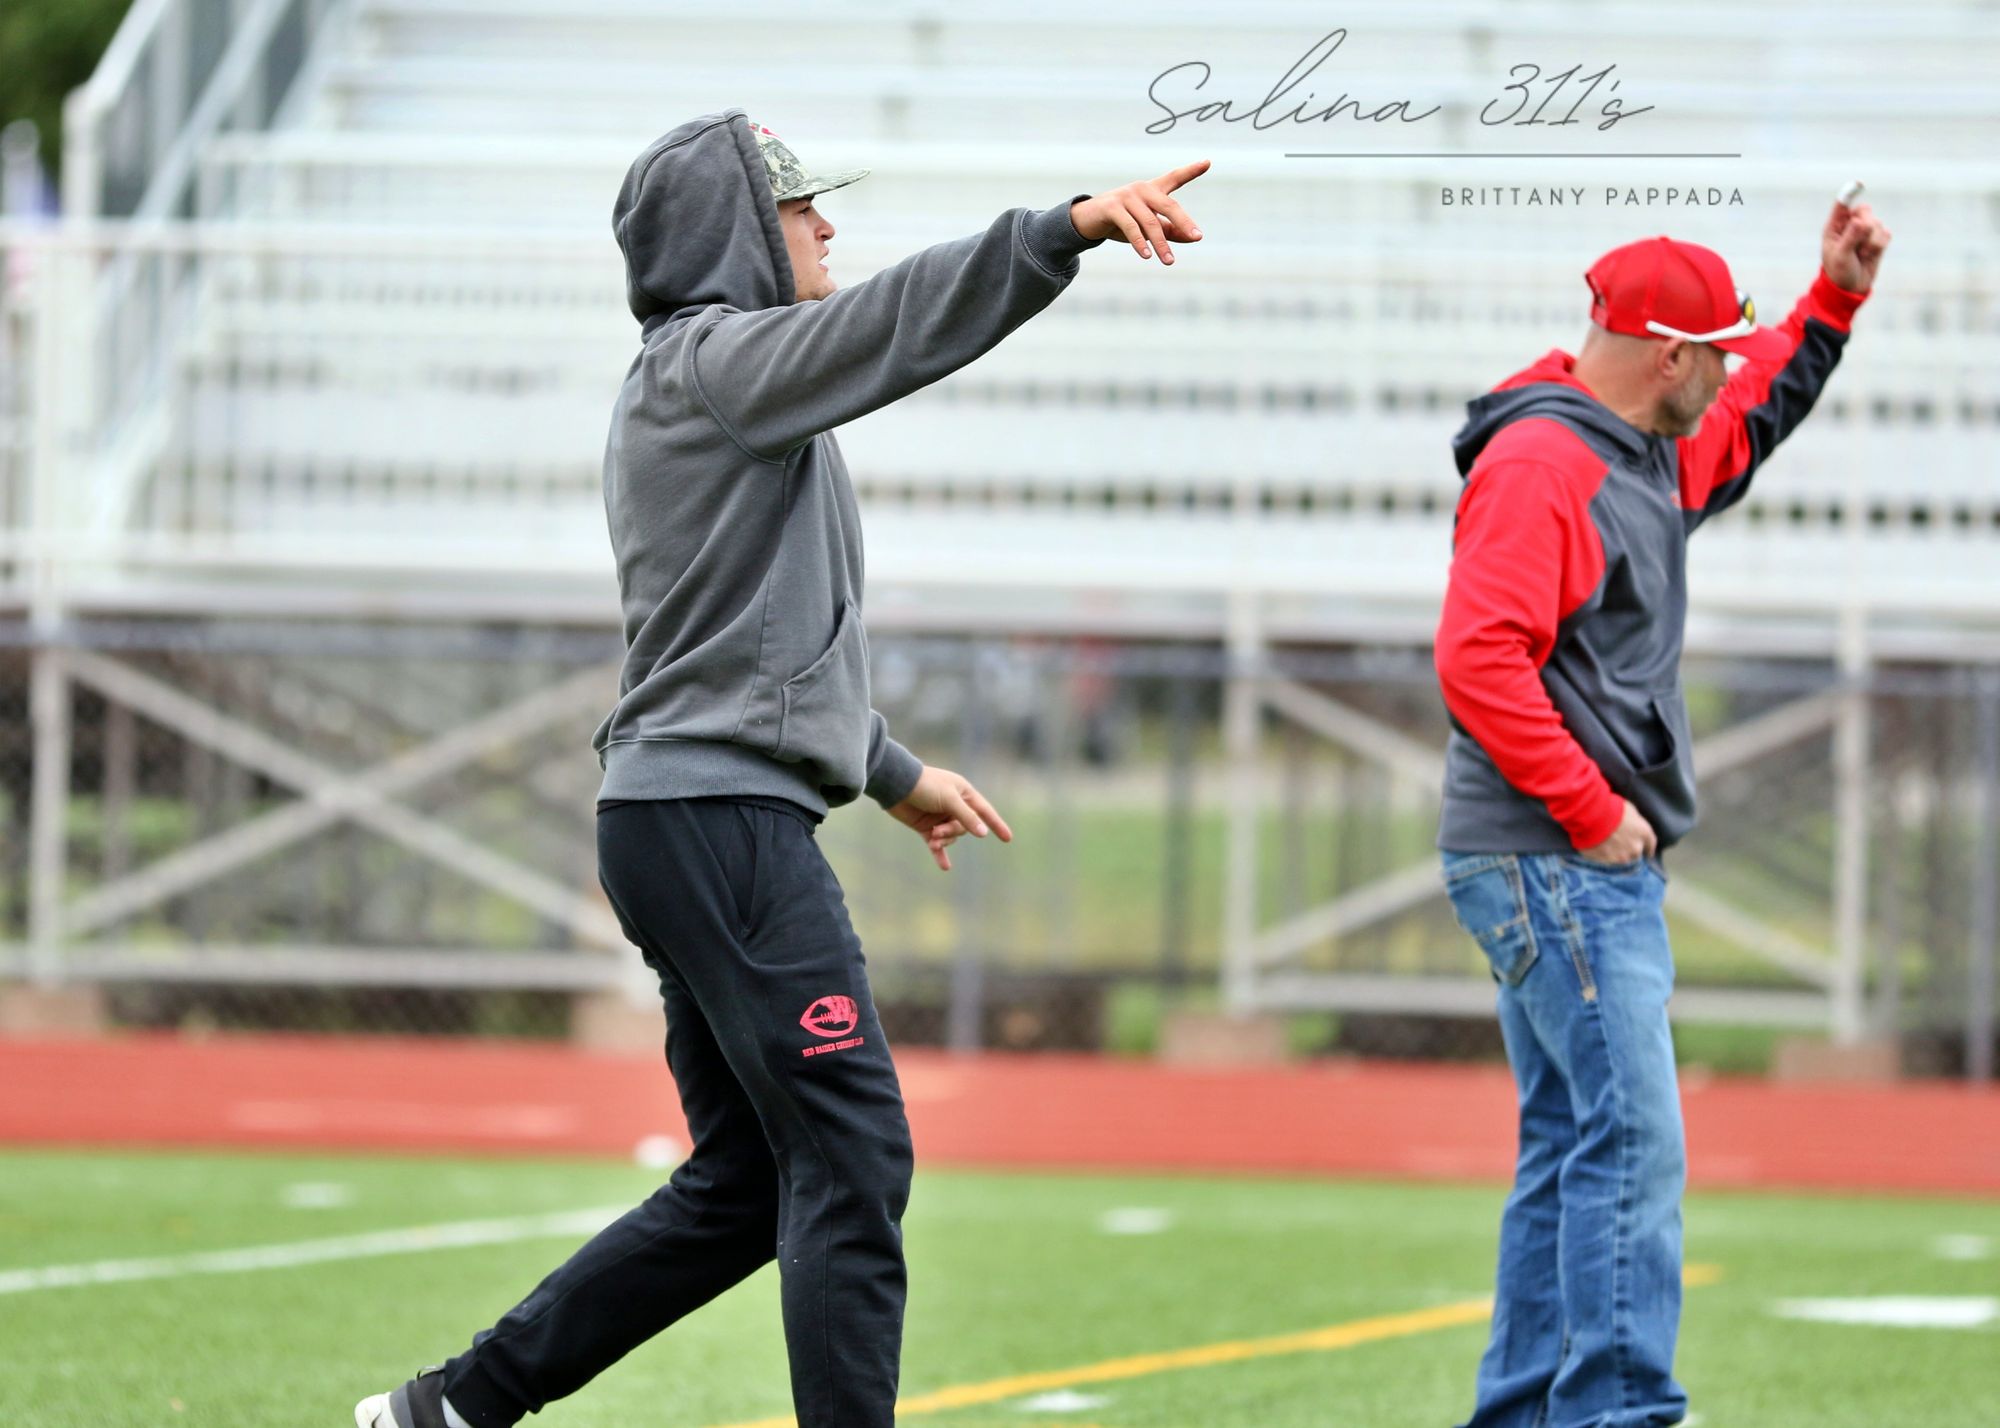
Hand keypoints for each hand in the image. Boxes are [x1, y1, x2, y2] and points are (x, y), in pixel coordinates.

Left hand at [885, 764, 1013, 871]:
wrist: (895, 785)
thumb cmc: (925, 786)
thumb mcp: (949, 799)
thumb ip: (966, 817)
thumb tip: (983, 833)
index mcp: (964, 794)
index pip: (985, 812)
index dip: (997, 824)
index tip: (1008, 838)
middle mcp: (954, 806)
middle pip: (965, 828)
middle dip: (953, 832)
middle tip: (938, 831)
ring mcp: (940, 817)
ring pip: (951, 836)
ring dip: (943, 840)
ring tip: (932, 839)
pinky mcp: (926, 827)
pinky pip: (937, 845)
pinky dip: (941, 854)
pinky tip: (945, 867)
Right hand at [1069, 160, 1209, 264]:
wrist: (1087, 221)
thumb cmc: (1121, 222)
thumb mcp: (1147, 226)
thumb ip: (1171, 230)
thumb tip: (1194, 237)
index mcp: (1152, 190)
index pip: (1175, 178)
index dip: (1191, 170)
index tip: (1207, 162)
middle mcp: (1142, 189)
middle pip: (1169, 205)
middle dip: (1184, 223)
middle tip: (1197, 238)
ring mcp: (1127, 196)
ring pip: (1150, 222)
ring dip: (1160, 244)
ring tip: (1168, 261)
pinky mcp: (1112, 207)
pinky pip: (1131, 227)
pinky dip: (1139, 242)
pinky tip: (1146, 255)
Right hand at [1579, 799, 1657, 864]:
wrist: (1592, 817)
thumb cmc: (1611, 808)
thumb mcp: (1628, 809)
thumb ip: (1634, 821)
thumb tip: (1631, 823)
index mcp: (1644, 832)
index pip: (1651, 844)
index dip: (1648, 848)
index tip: (1647, 852)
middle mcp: (1636, 847)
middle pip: (1636, 853)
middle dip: (1629, 849)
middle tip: (1618, 842)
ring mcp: (1622, 856)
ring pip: (1622, 858)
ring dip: (1616, 853)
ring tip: (1605, 844)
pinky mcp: (1608, 861)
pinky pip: (1608, 860)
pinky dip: (1604, 855)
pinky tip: (1597, 847)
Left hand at [1821, 195, 1889, 293]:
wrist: (1851, 288)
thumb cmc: (1838, 273)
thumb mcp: (1840, 256)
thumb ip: (1850, 237)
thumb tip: (1860, 221)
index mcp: (1834, 227)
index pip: (1842, 205)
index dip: (1850, 193)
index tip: (1859, 184)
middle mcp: (1850, 226)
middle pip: (1865, 211)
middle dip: (1866, 226)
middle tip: (1859, 243)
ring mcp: (1865, 232)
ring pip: (1877, 224)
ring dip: (1871, 242)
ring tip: (1861, 255)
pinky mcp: (1878, 239)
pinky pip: (1886, 234)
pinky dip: (1880, 246)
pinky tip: (1870, 255)